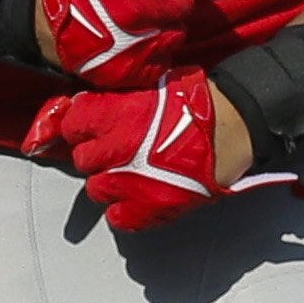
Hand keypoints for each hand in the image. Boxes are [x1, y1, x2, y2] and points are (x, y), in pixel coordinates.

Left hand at [26, 72, 254, 231]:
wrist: (231, 129)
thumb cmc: (196, 102)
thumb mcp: (151, 85)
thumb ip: (119, 98)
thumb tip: (95, 102)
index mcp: (112, 116)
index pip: (72, 124)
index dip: (81, 126)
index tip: (90, 126)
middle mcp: (113, 150)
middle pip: (82, 159)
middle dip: (96, 155)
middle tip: (115, 151)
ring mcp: (127, 183)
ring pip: (95, 189)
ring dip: (108, 182)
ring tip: (128, 174)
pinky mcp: (146, 209)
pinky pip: (117, 218)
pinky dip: (124, 211)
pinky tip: (137, 198)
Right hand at [36, 0, 236, 83]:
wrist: (37, 7)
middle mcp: (151, 13)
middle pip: (185, 1)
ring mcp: (145, 45)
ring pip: (177, 30)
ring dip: (161, 20)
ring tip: (128, 14)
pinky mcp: (136, 72)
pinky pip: (163, 58)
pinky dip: (151, 47)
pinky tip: (128, 36)